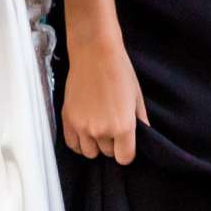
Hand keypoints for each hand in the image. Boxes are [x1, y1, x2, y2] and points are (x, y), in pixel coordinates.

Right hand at [59, 29, 144, 162]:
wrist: (94, 52)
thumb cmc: (120, 72)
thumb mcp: (137, 97)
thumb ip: (141, 122)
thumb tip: (142, 138)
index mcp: (123, 127)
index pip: (124, 158)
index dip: (126, 152)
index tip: (126, 143)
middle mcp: (102, 131)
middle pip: (107, 153)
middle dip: (111, 144)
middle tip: (111, 126)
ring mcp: (82, 127)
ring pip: (89, 152)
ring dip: (95, 144)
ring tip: (97, 128)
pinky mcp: (68, 120)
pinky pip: (72, 145)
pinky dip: (79, 142)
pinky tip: (84, 132)